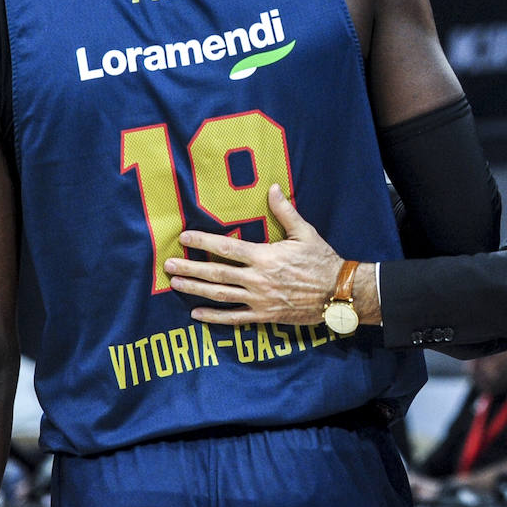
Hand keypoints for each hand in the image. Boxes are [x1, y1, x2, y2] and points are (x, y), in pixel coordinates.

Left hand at [165, 185, 377, 326]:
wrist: (338, 293)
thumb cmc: (322, 261)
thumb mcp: (305, 233)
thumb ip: (285, 211)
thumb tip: (272, 188)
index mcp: (265, 256)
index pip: (226, 248)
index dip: (203, 242)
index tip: (184, 238)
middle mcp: (257, 279)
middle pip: (216, 273)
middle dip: (190, 268)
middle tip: (167, 265)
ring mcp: (259, 300)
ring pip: (220, 296)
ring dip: (195, 290)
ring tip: (176, 284)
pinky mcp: (265, 315)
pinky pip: (234, 318)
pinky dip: (214, 318)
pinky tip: (196, 314)